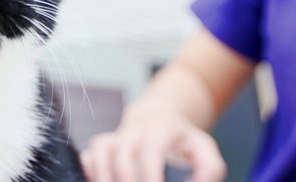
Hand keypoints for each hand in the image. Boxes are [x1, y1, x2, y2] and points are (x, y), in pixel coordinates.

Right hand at [80, 105, 225, 181]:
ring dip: (105, 181)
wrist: (158, 120)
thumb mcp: (204, 150)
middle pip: (122, 161)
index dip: (151, 178)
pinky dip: (90, 176)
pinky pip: (87, 159)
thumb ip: (209, 171)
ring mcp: (114, 137)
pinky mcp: (100, 146)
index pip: (151, 153)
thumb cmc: (183, 142)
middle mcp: (133, 131)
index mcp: (160, 129)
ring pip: (100, 157)